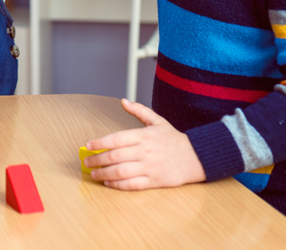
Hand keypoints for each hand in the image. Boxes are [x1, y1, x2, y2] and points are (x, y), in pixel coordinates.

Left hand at [84, 98, 205, 189]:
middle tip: (87, 162)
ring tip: (94, 174)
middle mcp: (145, 151)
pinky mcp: (155, 181)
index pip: (116, 138)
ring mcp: (150, 167)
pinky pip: (132, 184)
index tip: (88, 145)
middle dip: (97, 160)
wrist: (198, 157)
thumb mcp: (158, 121)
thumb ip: (139, 111)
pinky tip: (109, 183)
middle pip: (115, 156)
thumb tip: (123, 100)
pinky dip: (118, 185)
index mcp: (144, 136)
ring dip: (104, 174)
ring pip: (121, 172)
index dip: (99, 143)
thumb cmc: (174, 139)